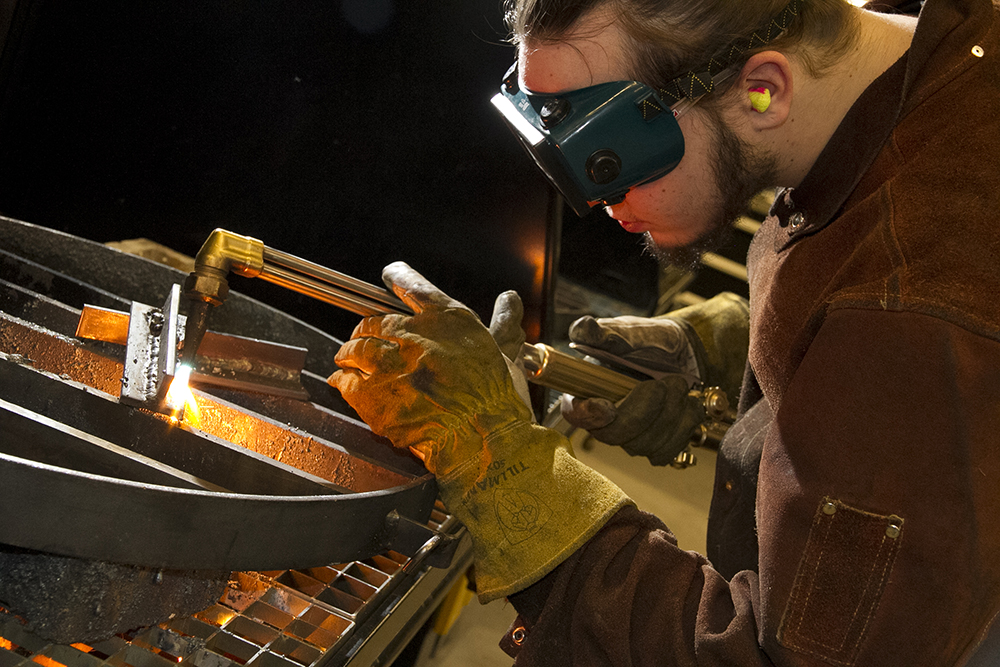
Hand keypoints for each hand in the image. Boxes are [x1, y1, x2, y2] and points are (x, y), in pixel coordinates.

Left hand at [329, 262, 530, 475]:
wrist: (483, 441)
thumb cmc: (496, 399)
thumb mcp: (503, 353)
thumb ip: (503, 324)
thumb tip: (510, 300)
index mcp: (447, 320)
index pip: (413, 287)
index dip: (398, 277)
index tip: (390, 274)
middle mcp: (415, 337)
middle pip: (376, 321)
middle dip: (368, 328)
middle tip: (364, 335)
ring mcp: (392, 367)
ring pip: (357, 349)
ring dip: (350, 353)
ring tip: (347, 358)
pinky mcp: (375, 398)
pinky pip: (348, 382)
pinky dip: (344, 381)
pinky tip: (343, 382)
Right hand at [562, 293, 748, 464]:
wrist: (686, 354)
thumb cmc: (652, 341)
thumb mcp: (629, 332)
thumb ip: (605, 333)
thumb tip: (583, 328)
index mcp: (588, 388)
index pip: (574, 412)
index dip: (588, 415)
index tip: (608, 408)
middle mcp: (605, 418)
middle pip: (613, 435)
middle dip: (643, 411)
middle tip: (661, 384)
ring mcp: (631, 436)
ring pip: (644, 444)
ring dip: (670, 413)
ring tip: (679, 385)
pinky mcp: (655, 445)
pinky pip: (666, 451)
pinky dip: (684, 425)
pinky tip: (688, 404)